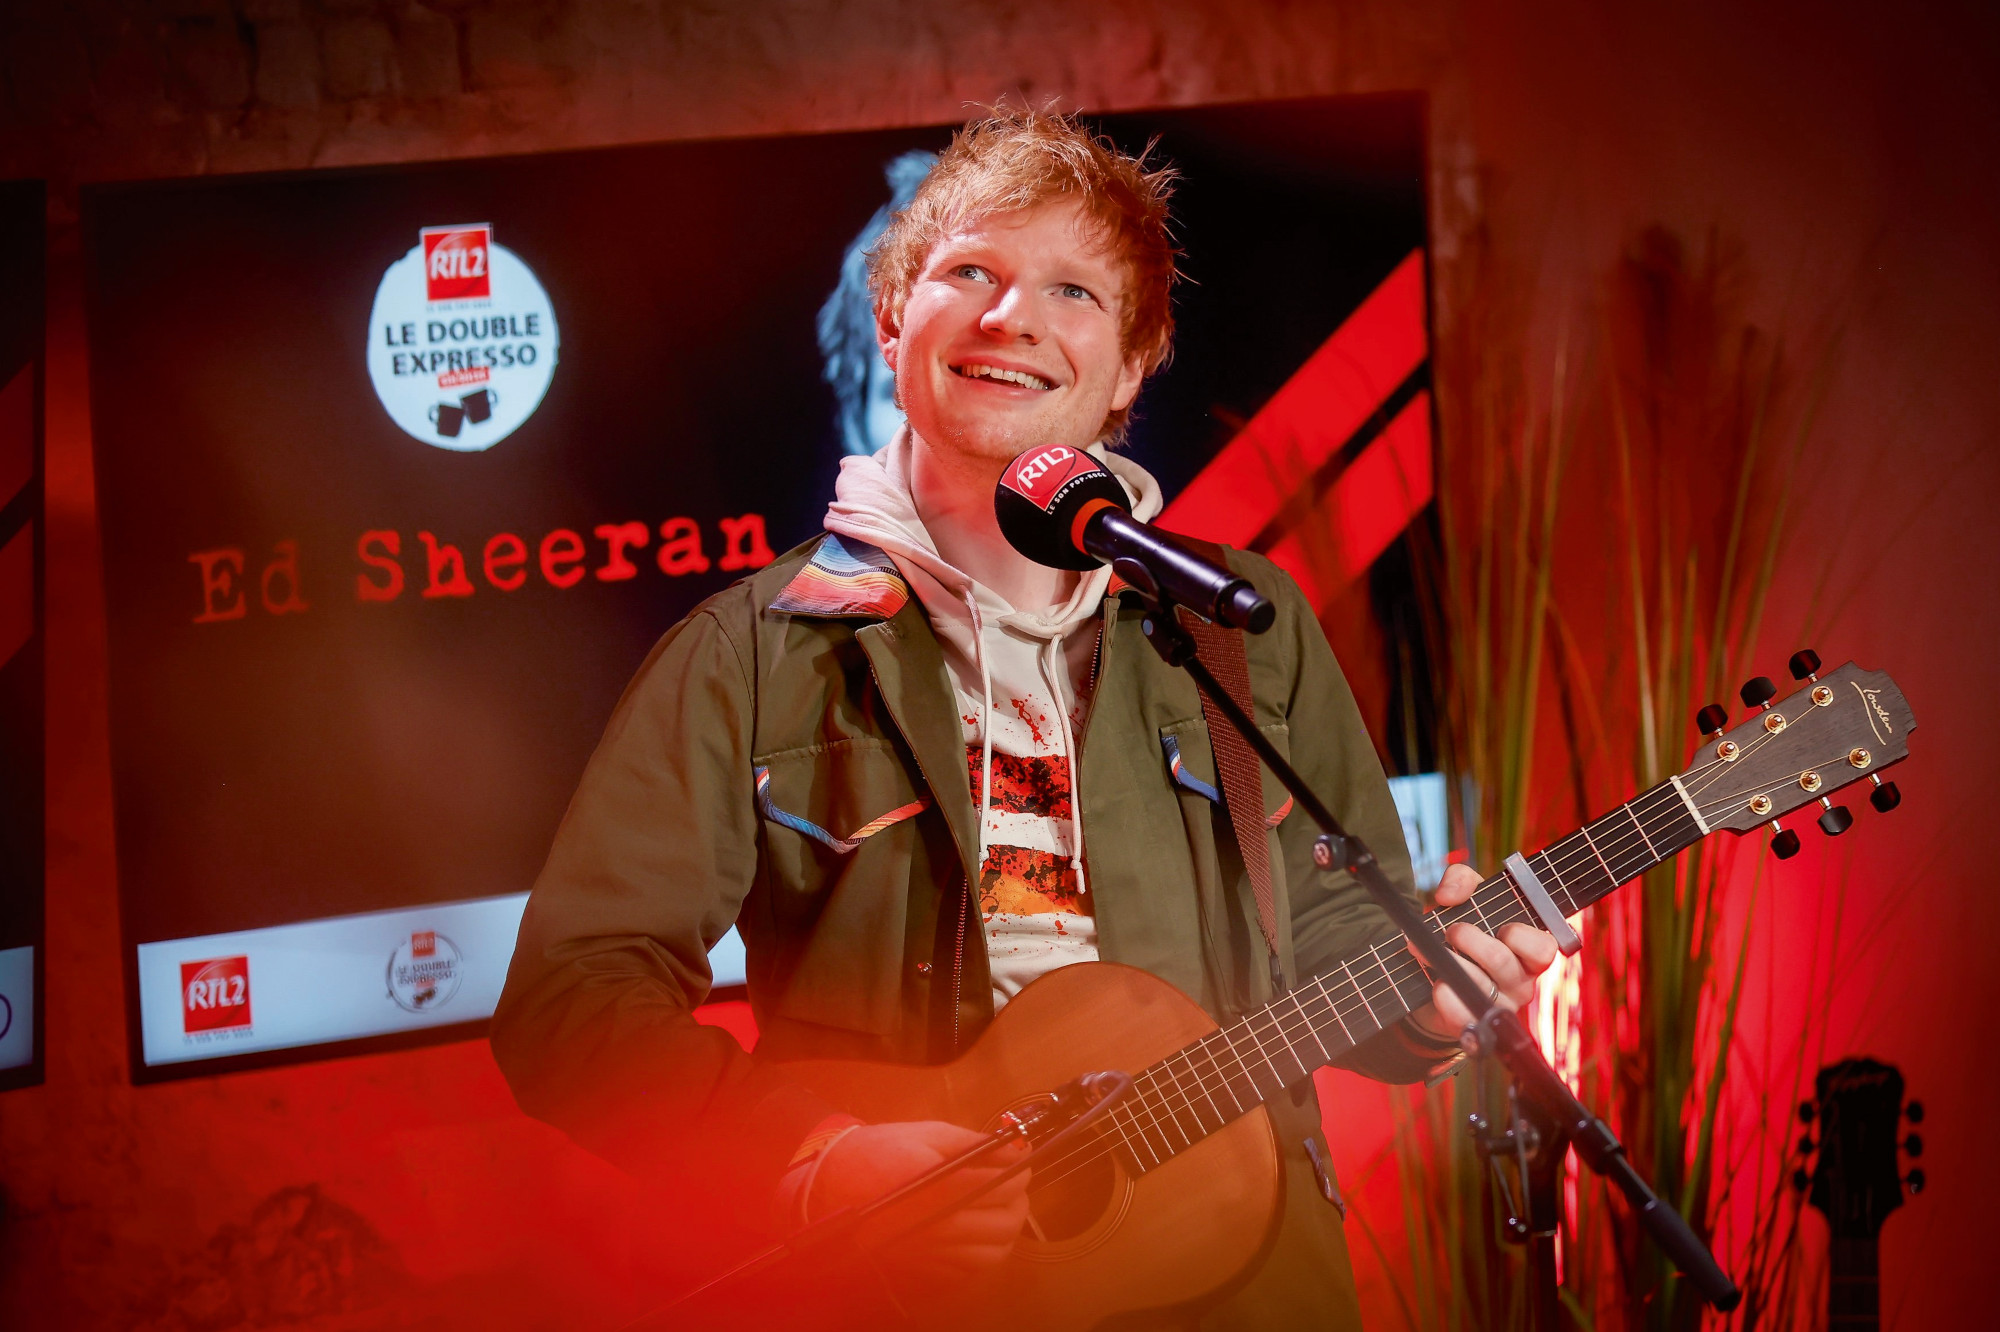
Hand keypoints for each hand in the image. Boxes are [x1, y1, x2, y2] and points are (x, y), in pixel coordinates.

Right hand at [811, 1120, 1030, 1274]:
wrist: (835, 1183)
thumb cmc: (881, 1151)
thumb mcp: (928, 1133)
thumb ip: (974, 1142)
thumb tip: (1013, 1148)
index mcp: (939, 1186)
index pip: (998, 1184)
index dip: (1019, 1171)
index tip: (1022, 1162)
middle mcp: (938, 1223)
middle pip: (1003, 1223)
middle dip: (1019, 1201)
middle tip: (1017, 1185)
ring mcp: (931, 1249)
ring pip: (992, 1253)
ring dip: (1007, 1231)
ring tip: (1004, 1209)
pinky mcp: (923, 1264)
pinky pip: (968, 1270)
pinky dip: (985, 1253)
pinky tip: (981, 1233)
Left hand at [1409, 862, 1560, 1039]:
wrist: (1435, 979)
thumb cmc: (1462, 935)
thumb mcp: (1467, 900)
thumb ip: (1462, 881)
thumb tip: (1448, 895)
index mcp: (1529, 954)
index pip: (1543, 948)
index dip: (1519, 934)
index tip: (1498, 925)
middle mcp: (1520, 982)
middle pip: (1501, 960)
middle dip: (1468, 938)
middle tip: (1450, 930)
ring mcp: (1499, 1007)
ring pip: (1478, 985)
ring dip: (1447, 962)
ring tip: (1425, 950)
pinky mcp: (1475, 1026)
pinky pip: (1463, 1015)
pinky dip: (1445, 997)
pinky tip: (1436, 985)